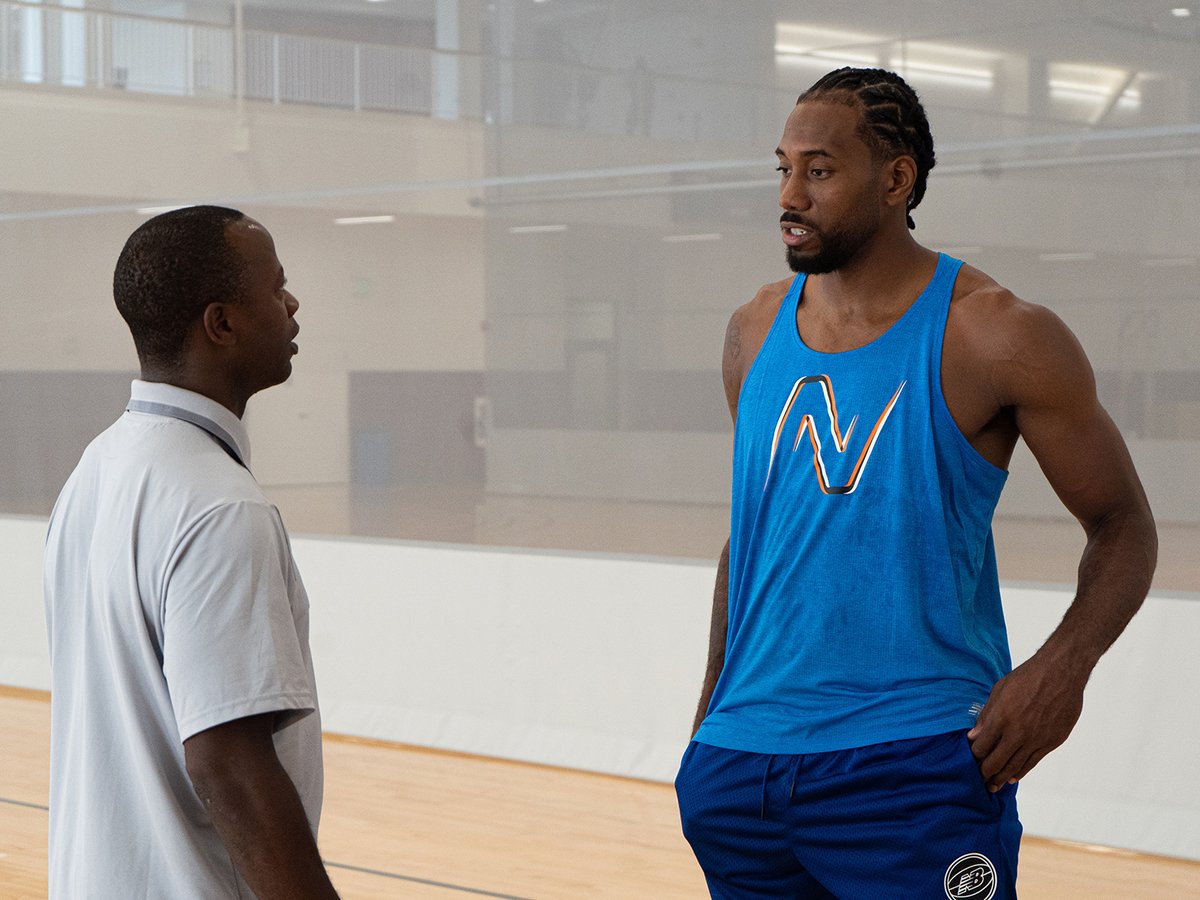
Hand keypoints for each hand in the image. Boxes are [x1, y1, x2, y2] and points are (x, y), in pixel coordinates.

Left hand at [966, 652, 1086, 791]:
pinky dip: (1021, 771)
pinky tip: (1012, 777)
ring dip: (1001, 777)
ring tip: (993, 785)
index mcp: (1001, 718)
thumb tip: (974, 736)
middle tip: (978, 780)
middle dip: (984, 772)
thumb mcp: (999, 691)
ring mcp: (1036, 739)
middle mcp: (1017, 733)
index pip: (981, 746)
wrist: (1061, 674)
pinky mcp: (1051, 742)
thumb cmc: (1027, 678)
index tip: (969, 760)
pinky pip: (1033, 762)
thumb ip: (986, 715)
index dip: (974, 755)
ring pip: (1015, 766)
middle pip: (996, 761)